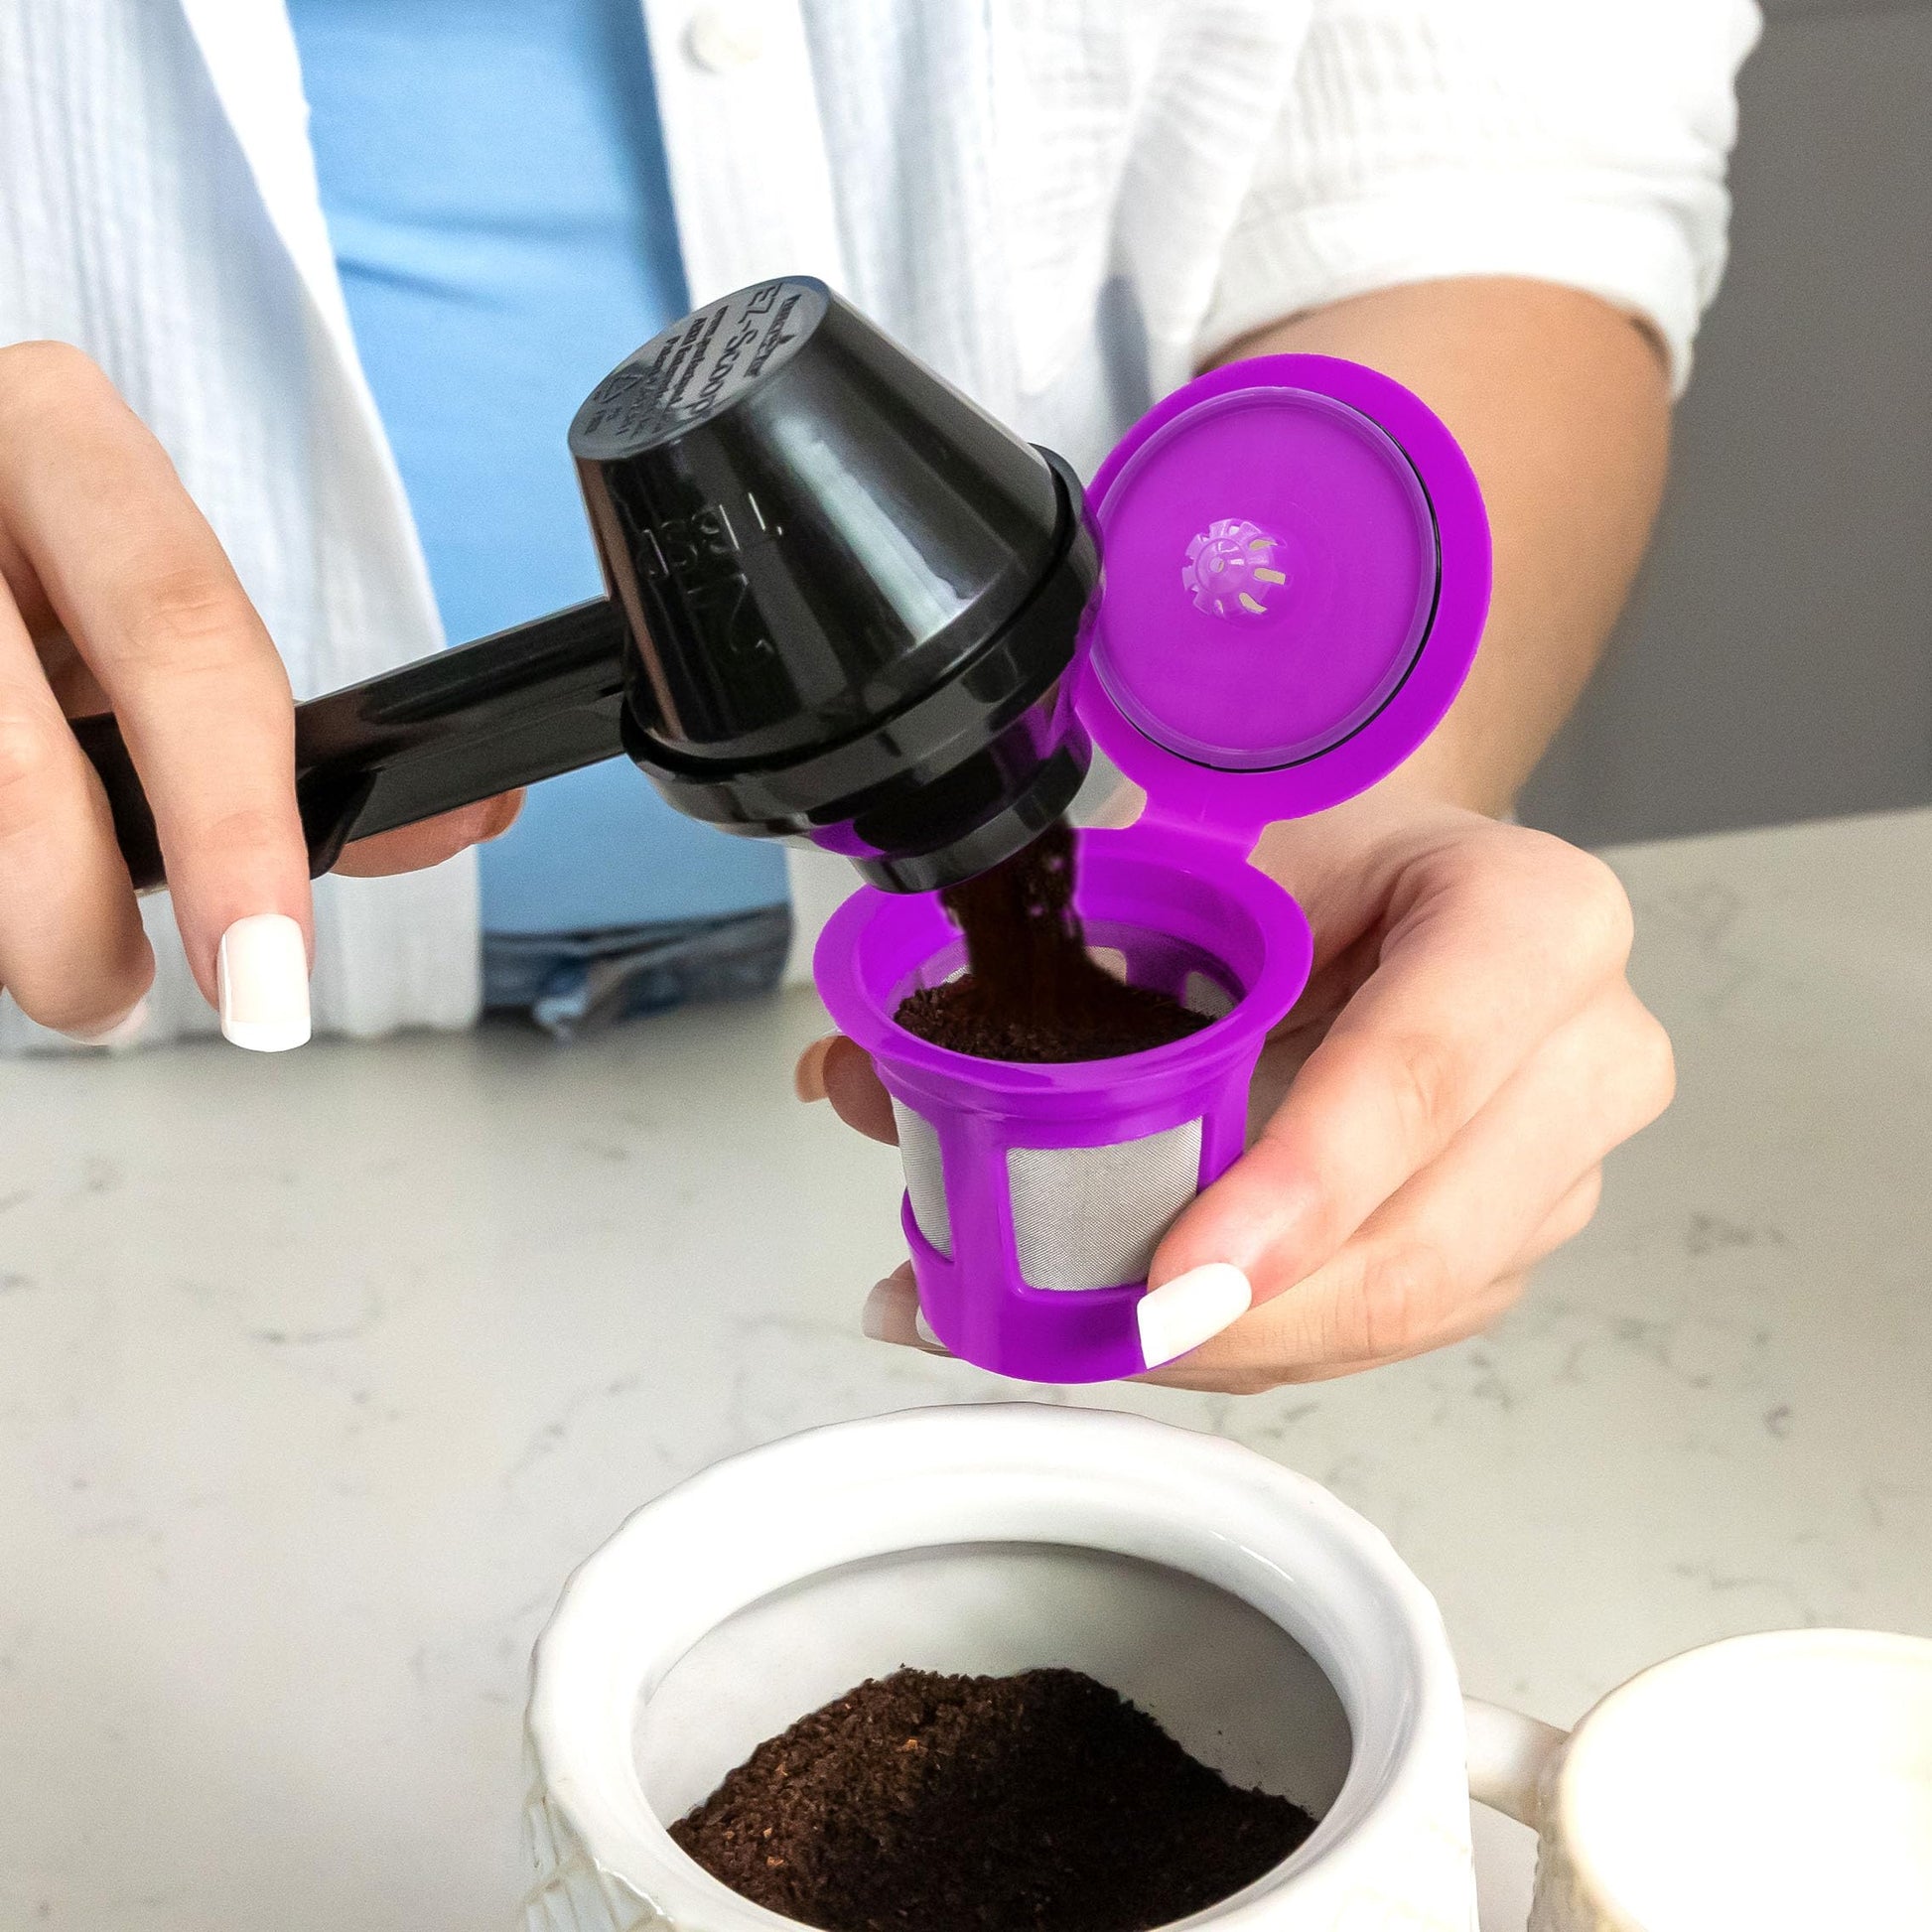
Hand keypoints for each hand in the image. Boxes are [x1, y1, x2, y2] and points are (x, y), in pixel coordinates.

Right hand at [0, 342, 517, 1048]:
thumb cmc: (21, 576)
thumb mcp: (139, 613)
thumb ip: (276, 729)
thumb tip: (464, 820)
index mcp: (61, 445)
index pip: (182, 638)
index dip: (234, 825)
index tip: (267, 973)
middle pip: (21, 758)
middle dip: (79, 918)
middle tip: (119, 997)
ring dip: (16, 922)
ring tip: (62, 960)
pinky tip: (7, 888)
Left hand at [797, 791, 1672, 1390]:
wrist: (1388, 882)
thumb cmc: (1307, 860)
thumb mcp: (1203, 865)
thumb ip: (1038, 964)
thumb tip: (851, 1076)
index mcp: (1529, 919)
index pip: (1426, 1068)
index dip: (1300, 1185)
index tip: (1176, 1272)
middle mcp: (1583, 1052)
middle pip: (1426, 1239)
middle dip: (1241, 1317)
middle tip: (1088, 1333)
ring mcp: (1562, 1166)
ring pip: (1405, 1315)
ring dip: (1231, 1346)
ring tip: (1071, 1334)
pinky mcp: (1513, 1243)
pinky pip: (1386, 1333)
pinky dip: (1258, 1344)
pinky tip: (1151, 1328)